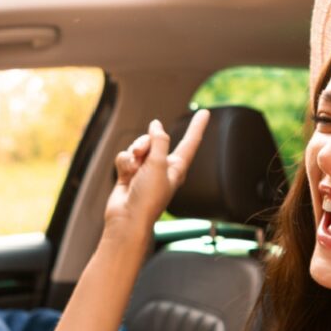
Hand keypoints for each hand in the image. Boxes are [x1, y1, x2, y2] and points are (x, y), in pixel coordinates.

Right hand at [104, 109, 209, 236]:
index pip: (190, 142)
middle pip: (156, 140)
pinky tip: (125, 174)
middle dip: (145, 142)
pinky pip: (126, 156)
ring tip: (133, 168)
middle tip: (142, 153)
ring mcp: (145, 170)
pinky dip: (124, 162)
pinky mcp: (130, 173)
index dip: (197, 126)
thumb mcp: (158, 164)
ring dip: (134, 153)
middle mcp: (162, 167)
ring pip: (138, 146)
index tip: (205, 112)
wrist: (127, 218)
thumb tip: (156, 125)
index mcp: (177, 167)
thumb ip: (159, 140)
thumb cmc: (148, 197)